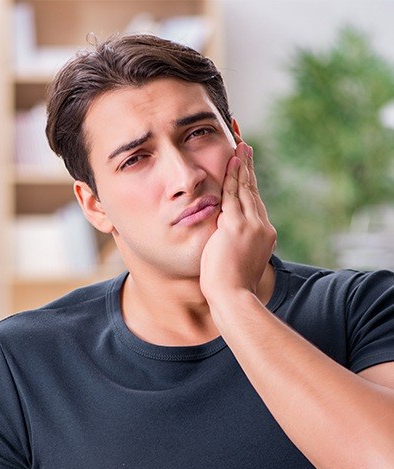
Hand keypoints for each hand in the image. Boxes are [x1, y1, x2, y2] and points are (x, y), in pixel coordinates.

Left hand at [200, 141, 276, 299]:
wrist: (233, 297)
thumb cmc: (232, 287)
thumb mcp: (240, 262)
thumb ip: (239, 246)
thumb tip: (230, 241)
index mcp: (264, 236)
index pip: (256, 204)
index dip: (251, 185)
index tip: (248, 171)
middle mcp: (262, 226)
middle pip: (254, 192)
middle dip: (249, 168)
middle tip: (246, 148)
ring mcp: (251, 225)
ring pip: (246, 189)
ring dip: (242, 166)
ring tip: (240, 146)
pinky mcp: (236, 225)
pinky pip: (233, 194)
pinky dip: (233, 176)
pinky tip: (232, 161)